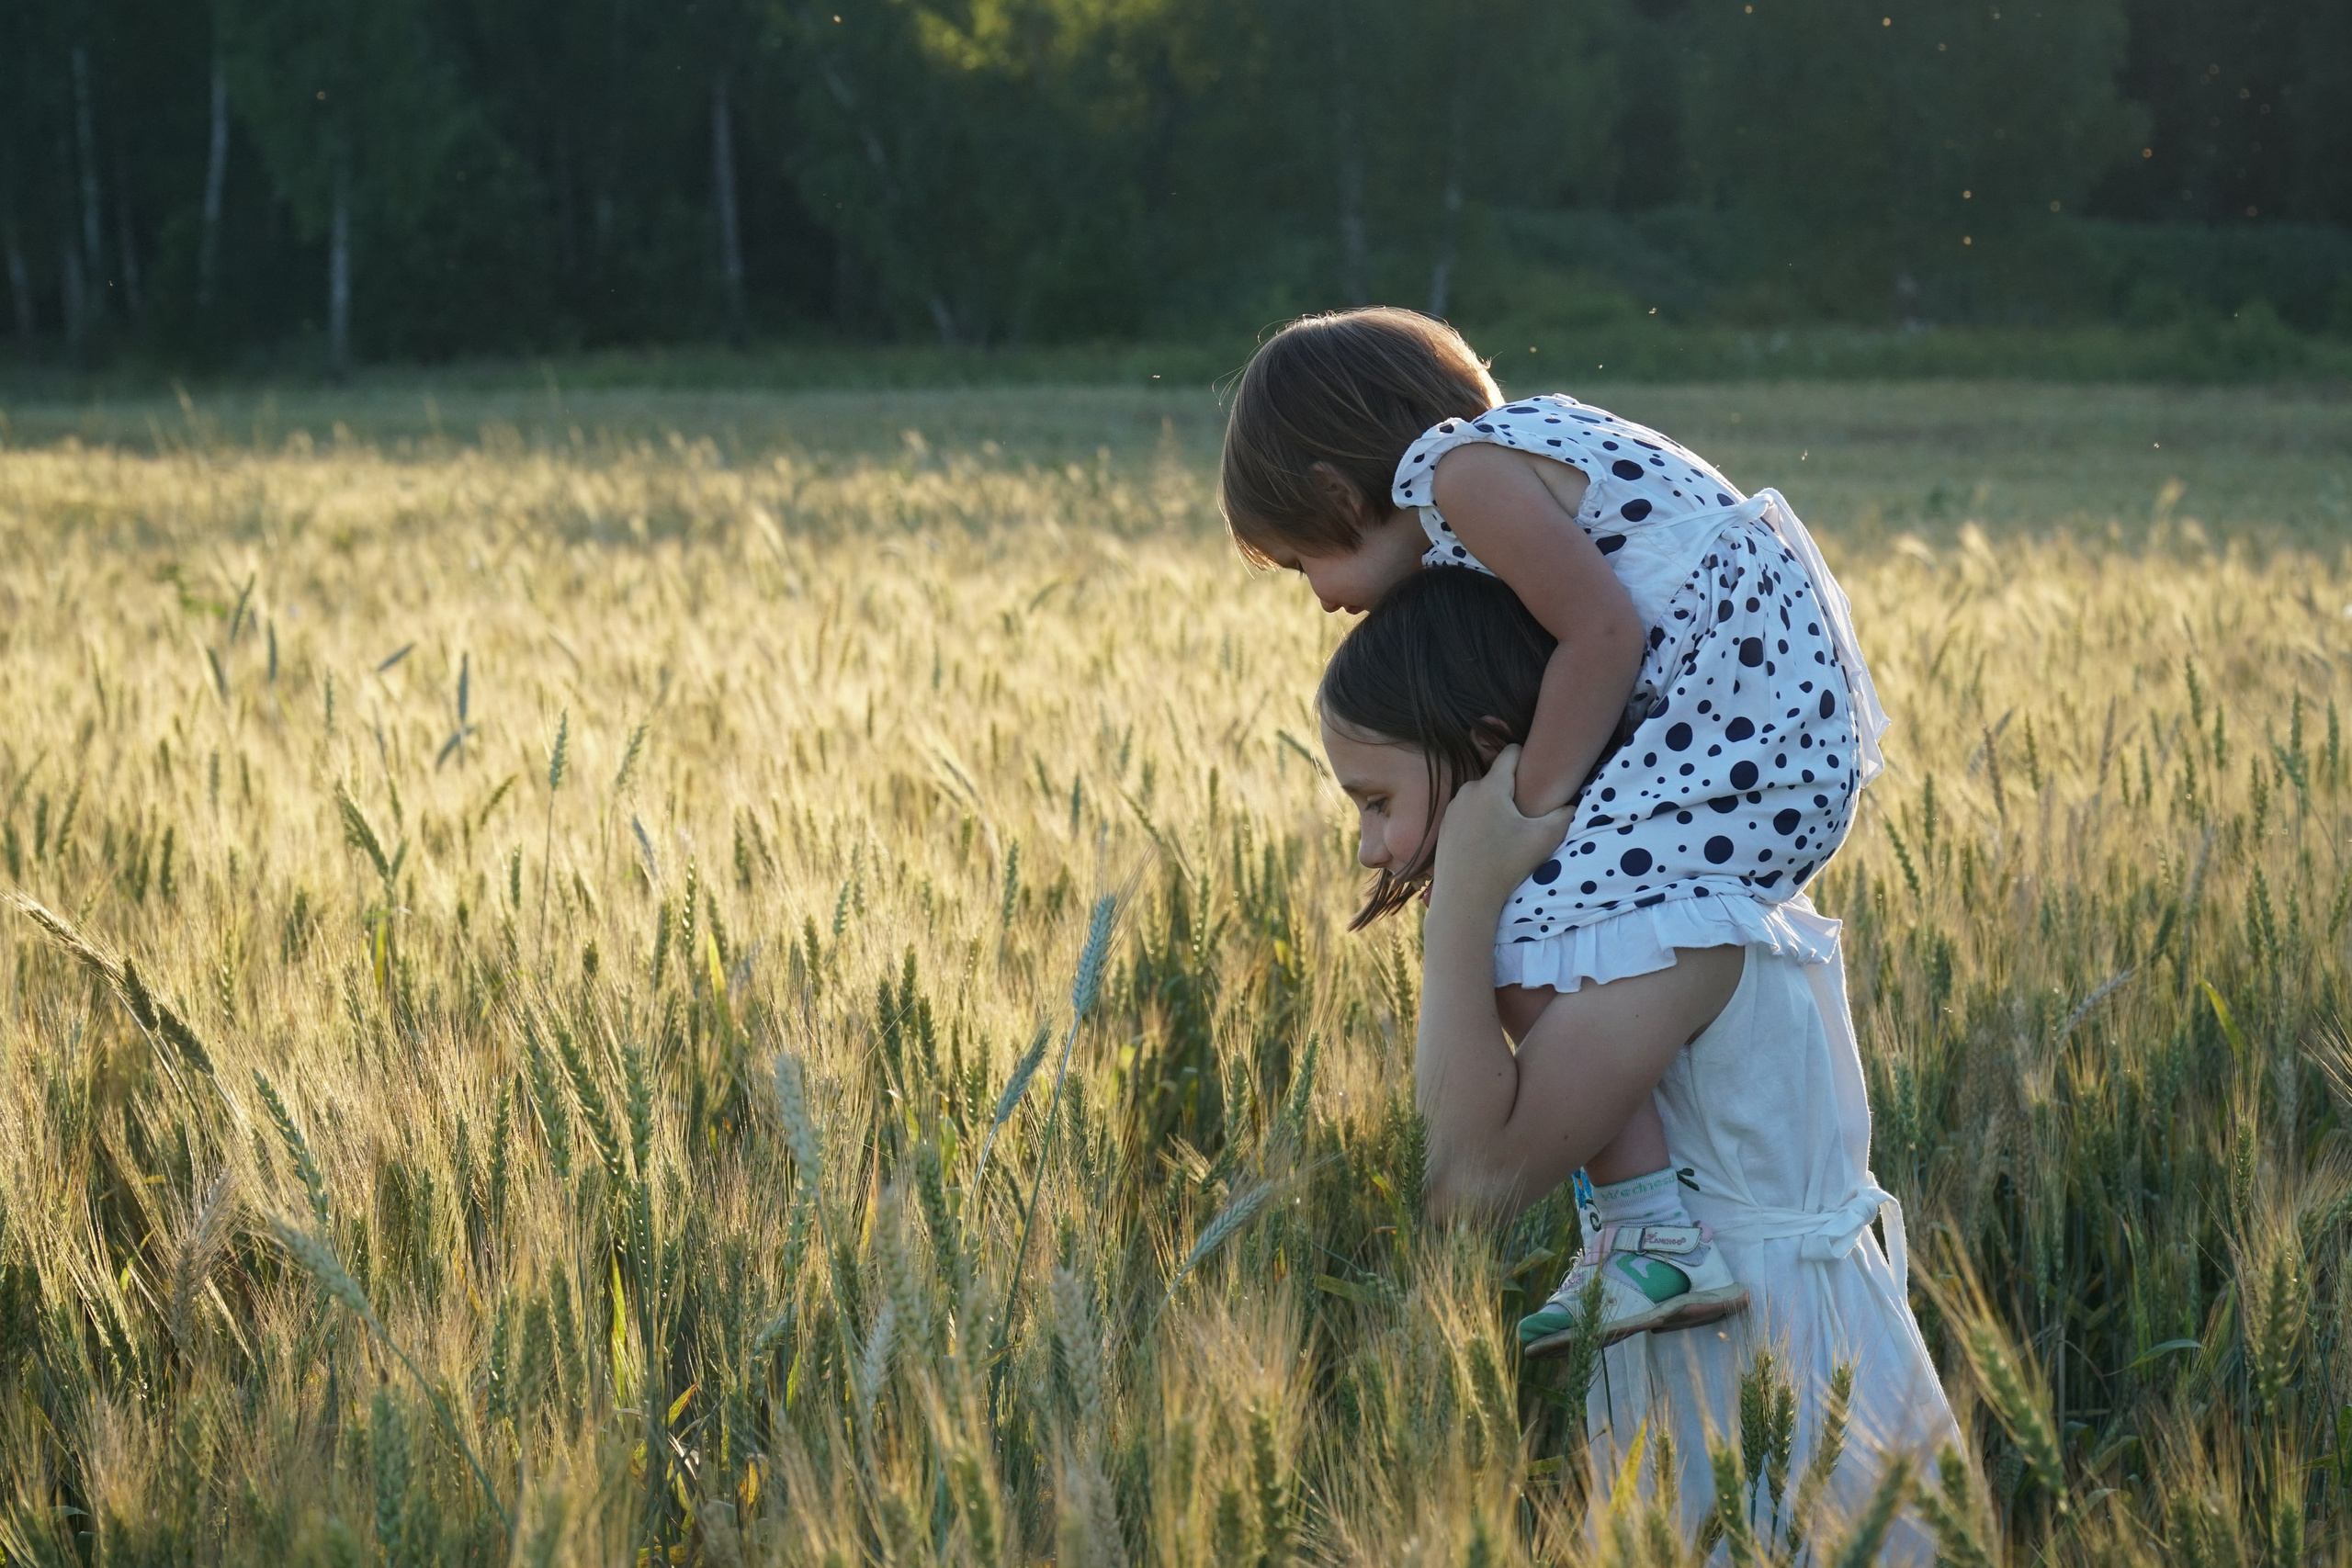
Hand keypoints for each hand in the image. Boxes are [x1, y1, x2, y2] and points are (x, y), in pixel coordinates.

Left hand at [1430, 746, 1575, 912]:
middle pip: (1497, 778)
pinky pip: (1468, 813)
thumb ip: (1564, 815)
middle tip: (1528, 812)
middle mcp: (1467, 791)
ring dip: (1495, 806)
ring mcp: (1453, 809)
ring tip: (1508, 831)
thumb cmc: (1505, 866)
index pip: (1511, 753)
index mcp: (1490, 787)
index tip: (1539, 773)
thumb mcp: (1544, 839)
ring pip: (1481, 797)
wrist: (1464, 899)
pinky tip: (1488, 842)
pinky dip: (1480, 821)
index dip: (1528, 758)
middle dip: (1513, 789)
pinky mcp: (1445, 826)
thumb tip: (1573, 803)